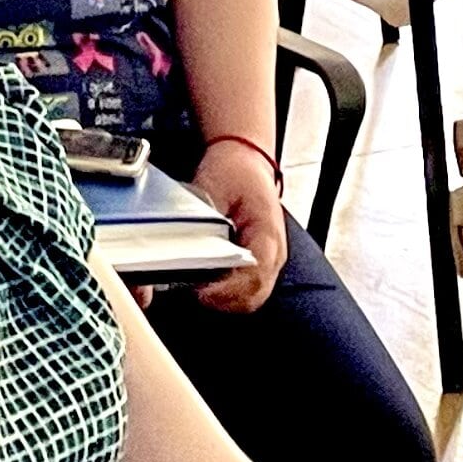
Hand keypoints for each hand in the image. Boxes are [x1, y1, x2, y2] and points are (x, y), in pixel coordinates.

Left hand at [190, 139, 286, 312]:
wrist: (244, 160)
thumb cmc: (233, 171)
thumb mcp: (215, 187)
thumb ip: (205, 221)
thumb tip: (187, 245)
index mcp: (267, 232)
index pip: (255, 275)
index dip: (226, 291)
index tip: (199, 292)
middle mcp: (274, 252)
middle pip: (254, 296)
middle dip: (223, 301)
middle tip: (192, 292)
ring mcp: (269, 261)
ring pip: (251, 298)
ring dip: (224, 300)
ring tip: (196, 290)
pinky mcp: (259, 265)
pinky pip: (246, 290)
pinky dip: (226, 294)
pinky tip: (206, 284)